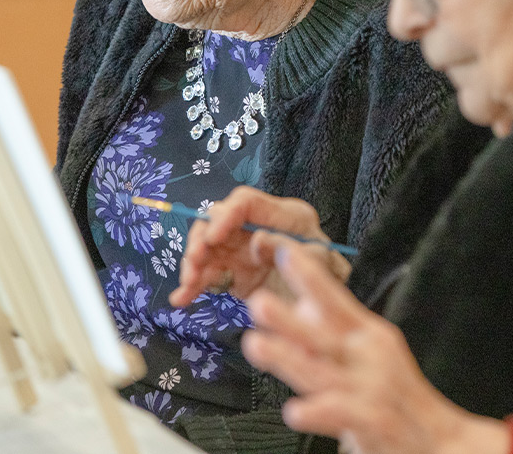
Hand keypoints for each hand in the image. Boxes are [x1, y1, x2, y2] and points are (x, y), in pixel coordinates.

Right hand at [169, 186, 348, 306]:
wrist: (330, 309)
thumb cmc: (328, 276)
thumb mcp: (317, 262)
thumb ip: (287, 249)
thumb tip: (256, 240)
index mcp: (283, 215)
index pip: (246, 202)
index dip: (225, 216)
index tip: (212, 237)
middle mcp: (257, 226)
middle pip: (218, 220)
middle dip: (201, 239)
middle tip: (194, 262)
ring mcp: (243, 249)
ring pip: (208, 247)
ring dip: (193, 264)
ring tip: (187, 286)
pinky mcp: (234, 272)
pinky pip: (208, 274)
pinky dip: (194, 285)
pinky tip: (182, 299)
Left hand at [242, 245, 479, 453]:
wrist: (442, 441)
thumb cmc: (400, 395)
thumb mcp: (372, 353)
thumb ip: (336, 331)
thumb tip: (300, 306)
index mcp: (369, 334)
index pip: (335, 298)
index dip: (309, 275)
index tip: (284, 252)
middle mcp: (369, 356)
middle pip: (322, 333)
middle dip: (288, 318)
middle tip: (258, 302)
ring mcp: (370, 388)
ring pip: (320, 371)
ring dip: (287, 357)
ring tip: (256, 345)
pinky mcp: (374, 421)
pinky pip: (339, 414)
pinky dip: (316, 412)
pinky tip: (294, 410)